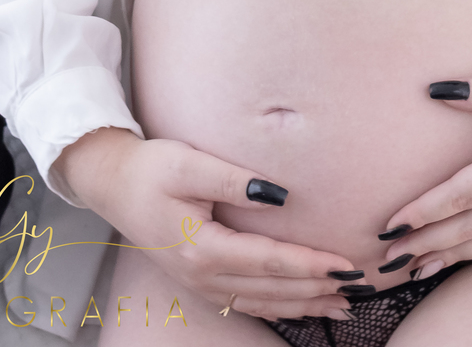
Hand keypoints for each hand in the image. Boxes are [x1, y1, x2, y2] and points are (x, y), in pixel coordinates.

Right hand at [52, 129, 357, 323]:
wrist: (112, 184)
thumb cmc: (151, 169)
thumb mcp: (188, 164)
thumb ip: (233, 177)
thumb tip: (279, 194)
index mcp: (203, 248)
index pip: (270, 262)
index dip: (311, 265)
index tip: (346, 264)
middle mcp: (203, 275)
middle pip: (272, 290)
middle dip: (318, 291)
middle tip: (359, 288)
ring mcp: (200, 283)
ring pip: (262, 303)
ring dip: (304, 305)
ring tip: (342, 306)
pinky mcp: (200, 280)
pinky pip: (247, 303)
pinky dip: (280, 307)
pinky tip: (301, 307)